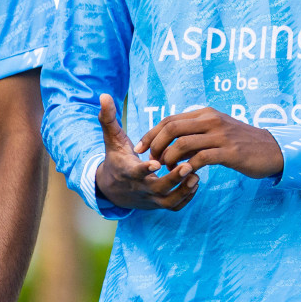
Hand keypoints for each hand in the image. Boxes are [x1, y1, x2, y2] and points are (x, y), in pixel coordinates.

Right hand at [94, 95, 199, 210]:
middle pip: (156, 188)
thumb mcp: (112, 140)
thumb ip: (109, 118)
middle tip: (189, 166)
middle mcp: (139, 188)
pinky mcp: (158, 204)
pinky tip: (196, 181)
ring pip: (168, 202)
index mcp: (127, 171)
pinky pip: (174, 206)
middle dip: (172, 179)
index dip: (144, 168)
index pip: (134, 172)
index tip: (155, 162)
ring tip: (197, 175)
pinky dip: (186, 197)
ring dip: (183, 191)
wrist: (113, 188)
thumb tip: (104, 95)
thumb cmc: (116, 158)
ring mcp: (150, 199)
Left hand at [136, 107, 283, 181]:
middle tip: (151, 161)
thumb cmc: (242, 143)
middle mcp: (212, 120)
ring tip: (168, 169)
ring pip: (183, 143)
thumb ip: (196, 133)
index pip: (169, 120)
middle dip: (155, 146)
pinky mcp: (230, 152)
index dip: (150, 134)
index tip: (140, 149)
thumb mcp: (218, 131)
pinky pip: (201, 158)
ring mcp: (221, 135)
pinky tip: (185, 174)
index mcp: (206, 113)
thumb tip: (169, 142)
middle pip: (172, 128)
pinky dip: (188, 167)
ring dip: (169, 158)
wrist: (273, 150)